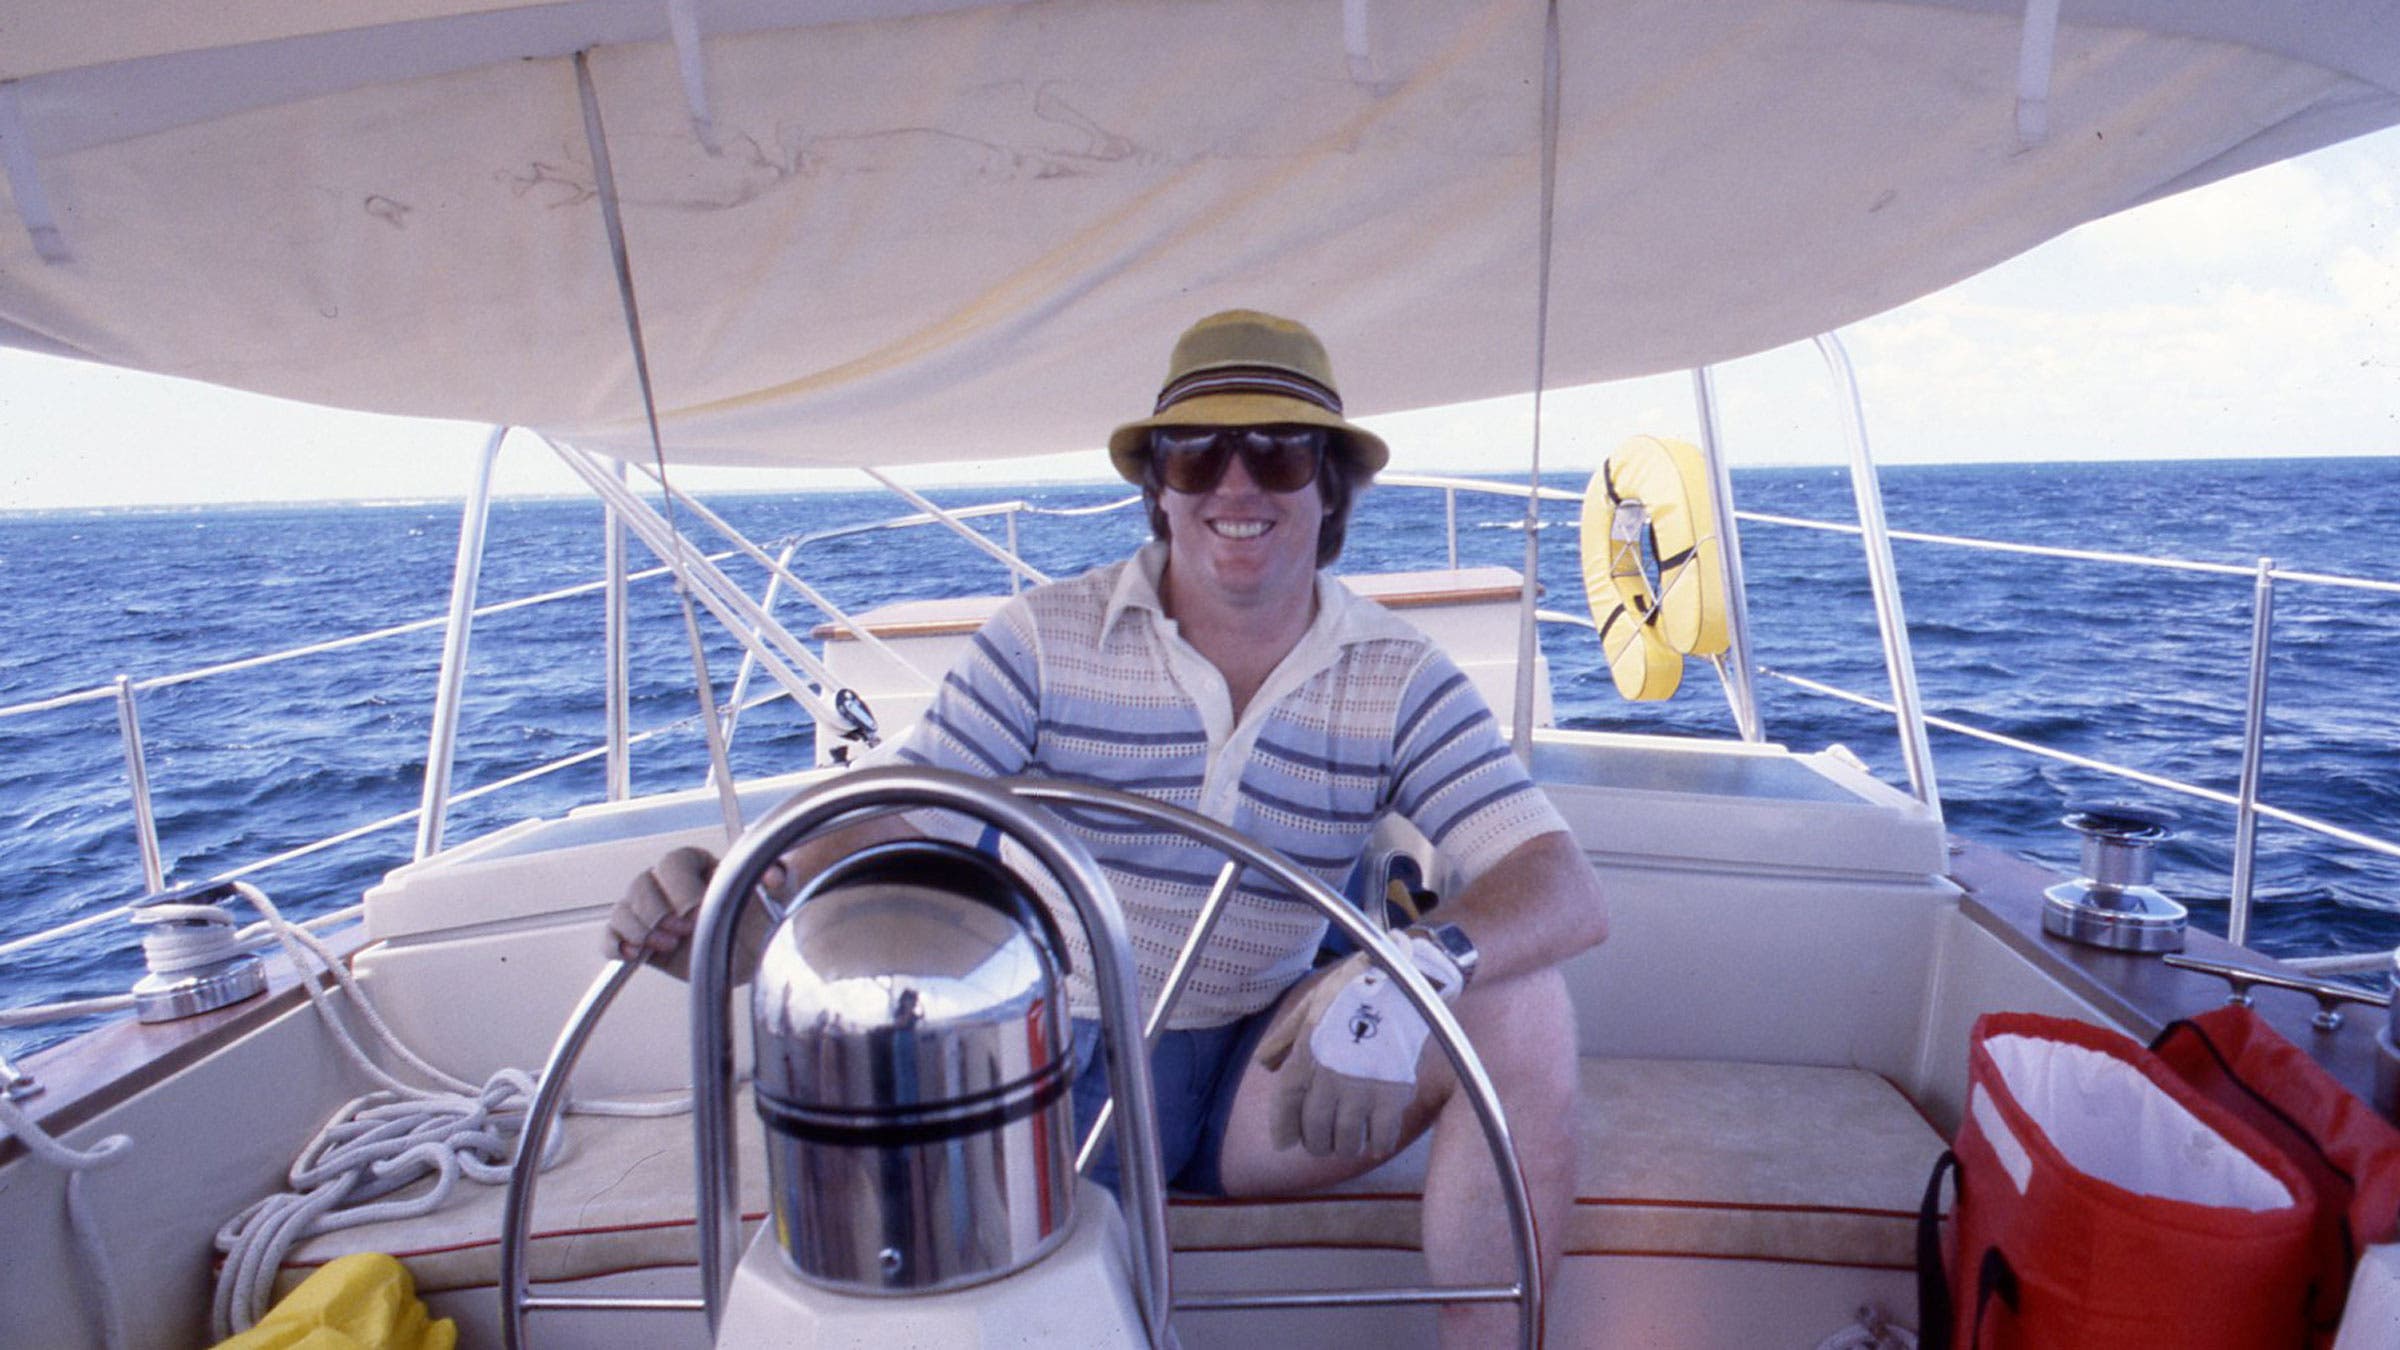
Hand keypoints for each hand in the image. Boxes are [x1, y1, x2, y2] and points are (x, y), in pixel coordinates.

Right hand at [605, 845, 788, 980]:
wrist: (749, 949)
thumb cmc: (760, 914)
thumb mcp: (776, 893)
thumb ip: (776, 876)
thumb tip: (774, 874)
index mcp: (694, 864)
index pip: (672, 862)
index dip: (680, 888)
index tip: (697, 911)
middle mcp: (665, 883)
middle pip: (640, 885)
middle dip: (659, 912)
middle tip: (684, 932)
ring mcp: (648, 911)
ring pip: (622, 910)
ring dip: (641, 930)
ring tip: (669, 944)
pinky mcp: (639, 939)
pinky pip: (610, 937)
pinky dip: (615, 945)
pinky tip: (636, 954)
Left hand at [1254, 933, 1465, 1158]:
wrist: (1400, 980)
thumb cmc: (1352, 990)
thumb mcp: (1310, 1005)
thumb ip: (1285, 1037)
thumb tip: (1264, 1065)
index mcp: (1306, 1055)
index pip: (1286, 1105)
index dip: (1283, 1129)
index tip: (1285, 1143)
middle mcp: (1328, 1078)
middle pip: (1315, 1130)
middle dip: (1317, 1144)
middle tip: (1323, 1144)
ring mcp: (1360, 1089)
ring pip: (1346, 1140)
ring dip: (1346, 1147)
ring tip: (1351, 1144)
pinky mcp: (1391, 1095)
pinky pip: (1380, 1136)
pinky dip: (1377, 1144)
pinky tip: (1377, 1142)